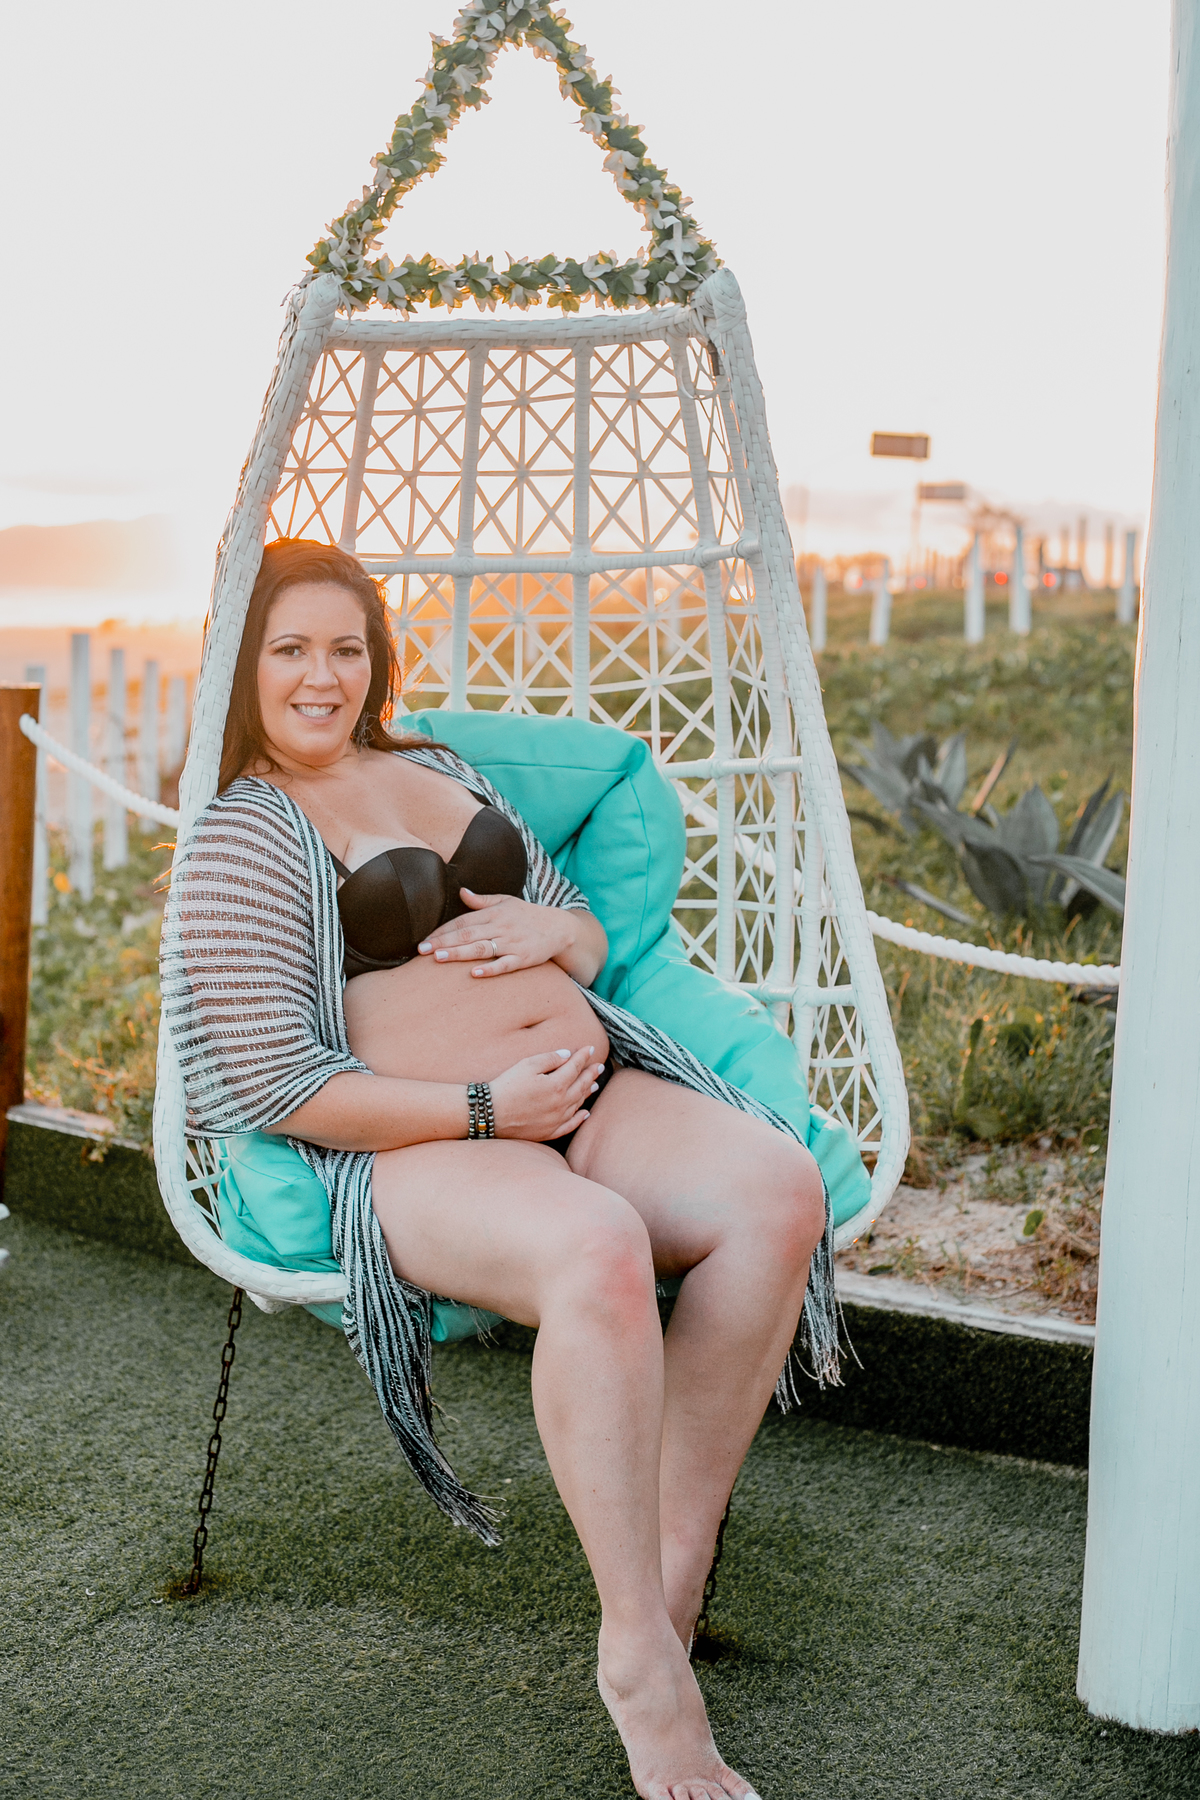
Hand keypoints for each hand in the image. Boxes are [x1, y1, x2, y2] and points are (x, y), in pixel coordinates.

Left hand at [419, 888, 576, 977]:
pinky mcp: (524, 958)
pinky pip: (505, 964)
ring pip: (482, 949)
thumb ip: (481, 900)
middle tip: (422, 951)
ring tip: (440, 958)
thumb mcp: (505, 901)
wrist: (559, 927)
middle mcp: (501, 927)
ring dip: (460, 953)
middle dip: (443, 942)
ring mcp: (512, 943)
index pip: (463, 922)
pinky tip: (475, 974)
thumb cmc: (528, 915)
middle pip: (467, 935)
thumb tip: (461, 892)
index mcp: (493, 913)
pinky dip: (490, 969)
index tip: (424, 940)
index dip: (442, 931)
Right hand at [490, 1046, 604, 1140]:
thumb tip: (567, 1055)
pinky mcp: (549, 1132)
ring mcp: (556, 1119)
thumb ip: (550, 1058)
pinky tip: (585, 1113)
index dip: (583, 1057)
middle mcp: (561, 1103)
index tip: (589, 1049)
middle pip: (581, 1085)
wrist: (490, 1113)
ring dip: (587, 1093)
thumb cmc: (507, 1086)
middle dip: (590, 1074)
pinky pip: (570, 1125)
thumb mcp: (527, 1065)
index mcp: (556, 1085)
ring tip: (594, 1084)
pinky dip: (580, 1118)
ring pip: (578, 1104)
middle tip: (598, 1066)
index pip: (575, 1067)